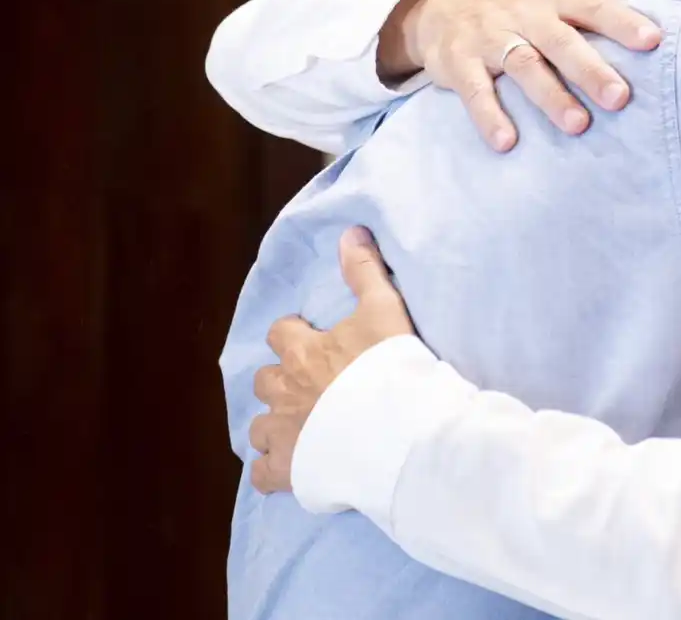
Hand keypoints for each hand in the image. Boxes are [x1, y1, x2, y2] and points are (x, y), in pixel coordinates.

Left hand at [249, 227, 413, 494]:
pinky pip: (262, 475)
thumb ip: (364, 271)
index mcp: (303, 352)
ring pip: (258, 428)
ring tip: (297, 429)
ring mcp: (282, 433)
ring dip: (272, 426)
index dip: (293, 336)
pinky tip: (288, 470)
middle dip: (280, 382)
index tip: (311, 340)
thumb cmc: (391, 367)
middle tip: (307, 387)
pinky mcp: (287, 471)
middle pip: (264, 381)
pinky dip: (271, 472)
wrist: (397, 428)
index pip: (280, 334)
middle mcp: (284, 391)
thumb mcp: (384, 310)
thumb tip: (350, 231)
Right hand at [379, 0, 663, 150]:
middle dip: (591, 70)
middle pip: (562, 41)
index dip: (623, 22)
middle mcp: (526, 13)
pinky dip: (489, 116)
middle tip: (620, 99)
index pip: (595, 7)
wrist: (444, 2)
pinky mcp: (460, 62)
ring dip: (550, 97)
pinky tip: (507, 142)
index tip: (653, 42)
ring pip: (523, 65)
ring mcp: (492, 37)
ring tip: (577, 126)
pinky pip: (475, 91)